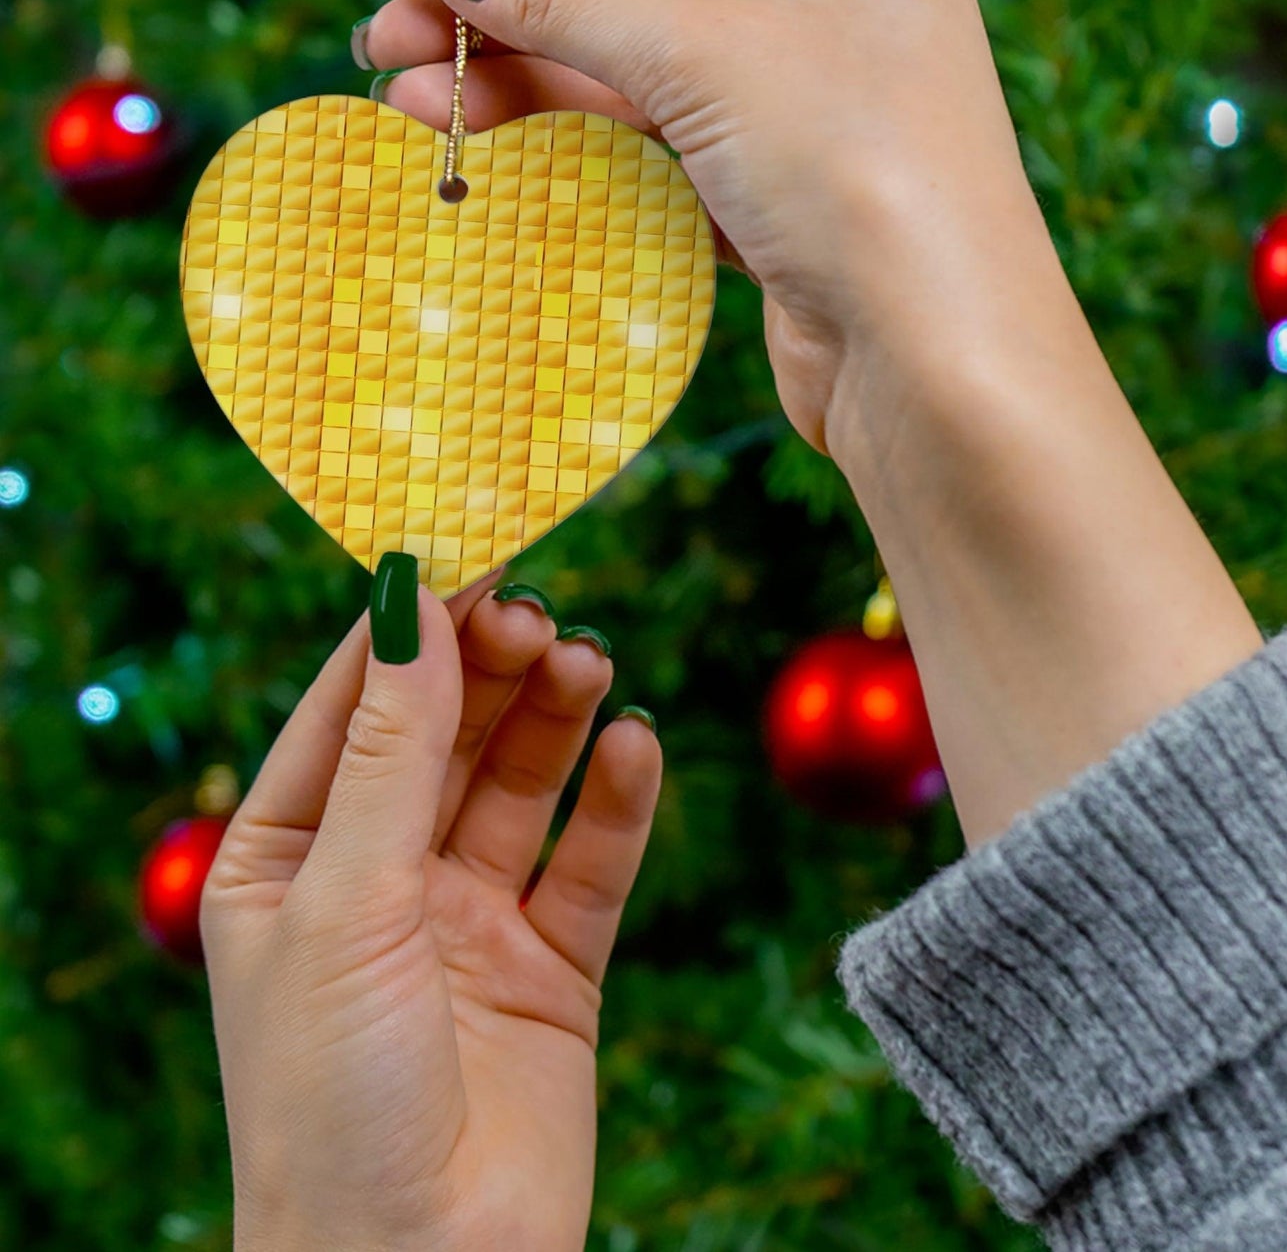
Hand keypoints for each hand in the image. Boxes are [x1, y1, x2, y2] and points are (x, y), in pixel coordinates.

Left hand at [201, 563, 660, 1251]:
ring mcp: (468, 921)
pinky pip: (591, 863)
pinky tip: (636, 747)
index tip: (469, 550)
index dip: (408, 629)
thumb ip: (391, 751)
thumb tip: (412, 601)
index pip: (351, 709)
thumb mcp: (346, 901)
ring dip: (556, 719)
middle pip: (446, 736)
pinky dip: (617, 802)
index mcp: (288, 860)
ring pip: (521, 785)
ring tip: (590, 663)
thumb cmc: (331, 1099)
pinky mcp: (552, 966)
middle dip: (491, 670)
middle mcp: (379, 880)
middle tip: (541, 614)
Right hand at [358, 0, 1262, 847]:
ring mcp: (807, 112)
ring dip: (528, 93)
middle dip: (510, 22)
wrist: (939, 369)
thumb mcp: (706, 60)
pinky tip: (497, 158)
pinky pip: (661, 157)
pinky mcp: (780, 202)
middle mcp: (833, 10)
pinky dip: (581, 157)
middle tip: (388, 47)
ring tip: (414, 107)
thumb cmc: (860, 177)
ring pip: (639, 83)